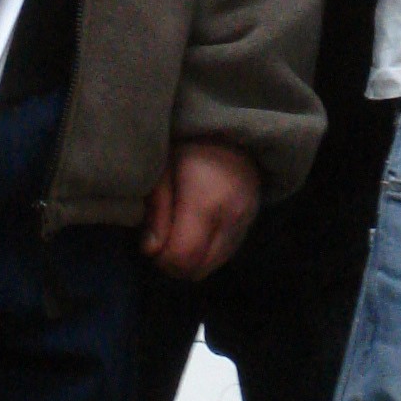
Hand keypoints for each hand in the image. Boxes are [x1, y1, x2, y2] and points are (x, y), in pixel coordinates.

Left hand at [142, 142, 262, 281]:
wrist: (231, 129)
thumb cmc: (188, 145)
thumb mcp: (162, 170)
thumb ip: (156, 211)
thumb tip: (149, 250)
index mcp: (206, 203)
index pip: (182, 258)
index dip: (160, 258)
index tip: (149, 241)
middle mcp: (232, 219)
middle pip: (197, 270)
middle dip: (173, 263)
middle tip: (160, 240)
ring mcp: (245, 224)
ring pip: (210, 267)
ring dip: (189, 259)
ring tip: (177, 233)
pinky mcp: (251, 225)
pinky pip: (223, 256)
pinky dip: (205, 252)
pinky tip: (195, 230)